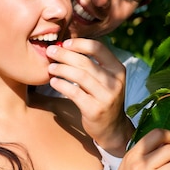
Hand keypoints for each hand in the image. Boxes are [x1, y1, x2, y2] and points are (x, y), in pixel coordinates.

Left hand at [47, 38, 133, 155]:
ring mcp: (106, 97)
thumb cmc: (103, 97)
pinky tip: (54, 82)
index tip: (64, 43)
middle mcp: (115, 82)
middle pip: (86, 62)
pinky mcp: (95, 110)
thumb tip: (68, 45)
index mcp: (118, 69)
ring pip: (80, 76)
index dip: (79, 44)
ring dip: (62, 69)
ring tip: (51, 67)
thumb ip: (93, 63)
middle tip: (51, 51)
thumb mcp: (106, 78)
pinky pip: (75, 93)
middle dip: (65, 55)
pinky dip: (62, 85)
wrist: (112, 127)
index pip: (98, 48)